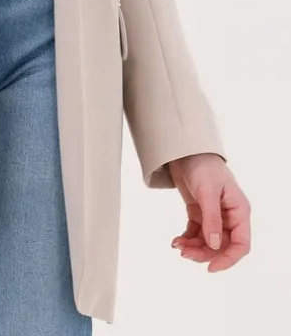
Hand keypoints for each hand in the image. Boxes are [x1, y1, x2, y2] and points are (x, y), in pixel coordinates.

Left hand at [168, 152, 250, 271]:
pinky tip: (176, 240)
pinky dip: (187, 239)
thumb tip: (215, 246)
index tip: (211, 268)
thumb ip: (212, 219)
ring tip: (178, 245)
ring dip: (194, 247)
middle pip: (222, 246)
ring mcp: (214, 215)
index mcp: (239, 211)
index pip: (241, 244)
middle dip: (204, 253)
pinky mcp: (199, 213)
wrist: (185, 150)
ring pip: (207, 242)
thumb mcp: (208, 192)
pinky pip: (196, 233)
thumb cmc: (203, 166)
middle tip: (184, 253)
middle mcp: (229, 216)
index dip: (228, 259)